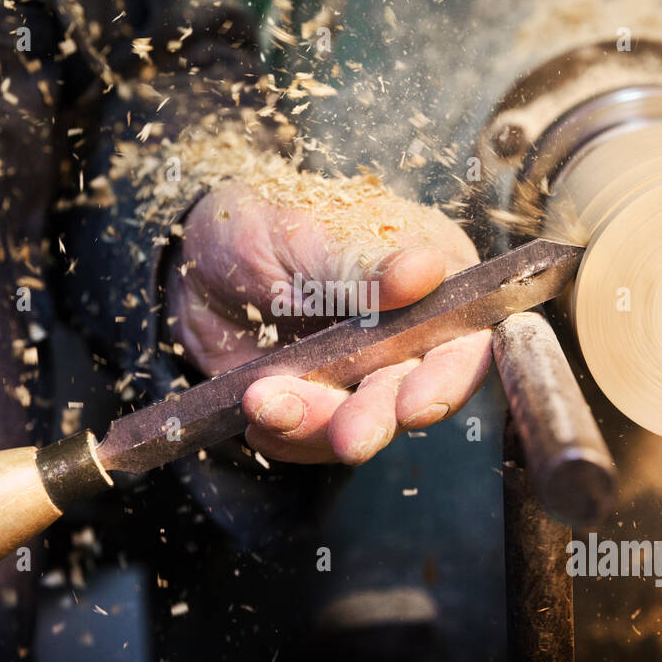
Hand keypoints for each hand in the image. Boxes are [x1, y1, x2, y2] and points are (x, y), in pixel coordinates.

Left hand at [168, 181, 492, 464]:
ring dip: (317, 425)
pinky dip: (283, 433)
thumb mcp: (309, 233)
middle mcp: (409, 336)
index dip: (447, 377)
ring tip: (265, 401)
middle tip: (347, 436)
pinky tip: (257, 408)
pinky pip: (311, 440)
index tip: (414, 404)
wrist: (196, 259)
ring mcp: (363, 376)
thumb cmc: (267, 222)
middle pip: (417, 395)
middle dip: (378, 418)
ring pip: (362, 424)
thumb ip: (364, 265)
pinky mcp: (319, 405)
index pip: (465, 339)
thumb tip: (426, 269)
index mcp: (433, 281)